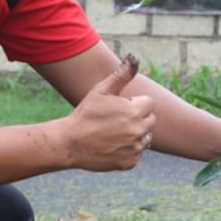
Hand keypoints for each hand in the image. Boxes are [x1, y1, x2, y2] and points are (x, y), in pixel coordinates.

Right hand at [64, 54, 155, 171]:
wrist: (70, 143)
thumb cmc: (85, 114)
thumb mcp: (100, 91)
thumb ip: (120, 75)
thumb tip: (134, 58)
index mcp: (135, 111)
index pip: (149, 103)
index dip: (134, 103)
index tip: (120, 106)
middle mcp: (139, 131)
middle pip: (150, 120)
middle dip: (137, 118)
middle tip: (115, 120)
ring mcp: (135, 148)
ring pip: (145, 137)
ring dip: (135, 134)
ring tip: (113, 132)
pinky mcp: (130, 162)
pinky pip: (136, 153)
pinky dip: (128, 150)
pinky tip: (112, 145)